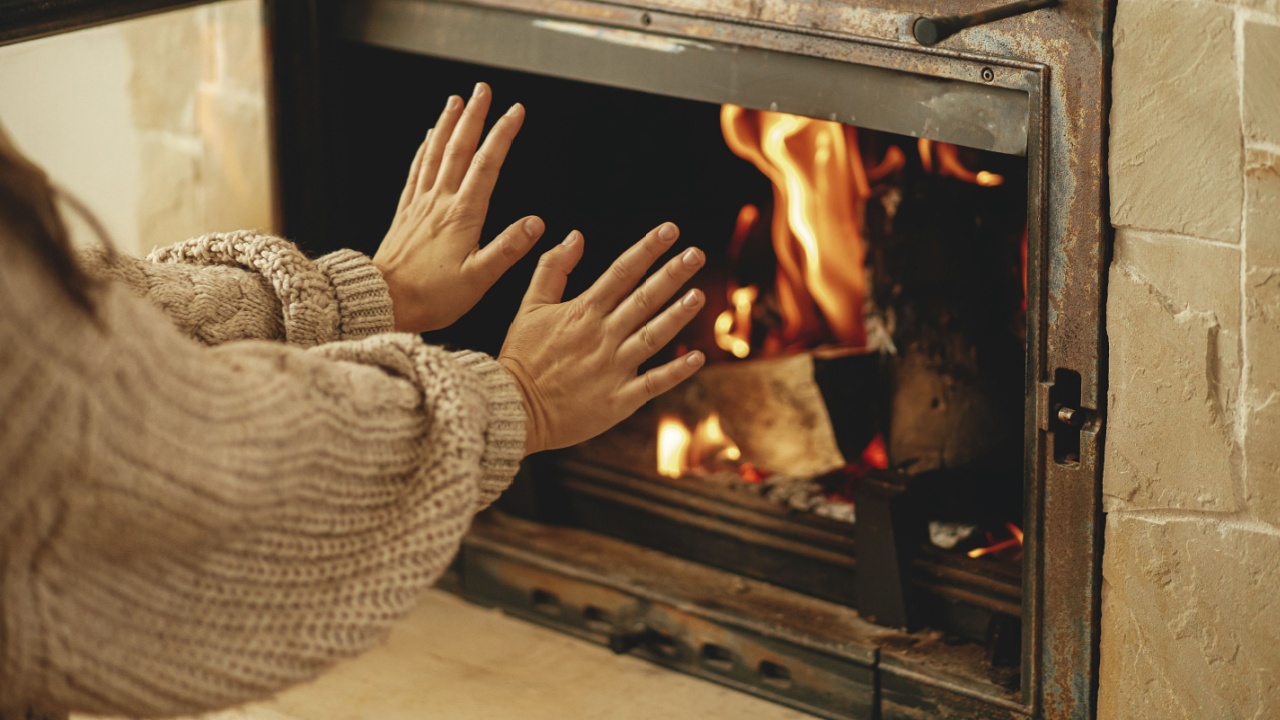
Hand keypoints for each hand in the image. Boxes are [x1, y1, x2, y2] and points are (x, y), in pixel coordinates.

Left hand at [374, 82, 542, 332]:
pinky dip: (425, 149)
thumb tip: (536, 223)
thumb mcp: (479, 279)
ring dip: (448, 124)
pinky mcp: (406, 213)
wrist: (383, 301)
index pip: (487, 164)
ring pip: (435, 153)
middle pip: (459, 148)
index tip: (516, 110)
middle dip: (474, 116)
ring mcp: (420, 205)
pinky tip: (429, 138)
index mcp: (462, 215)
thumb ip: (508, 249)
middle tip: (483, 89)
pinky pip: (416, 171)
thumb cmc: (431, 296)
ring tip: (456, 100)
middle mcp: (439, 202)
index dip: (503, 134)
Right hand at [498, 222, 706, 453]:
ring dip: (676, 316)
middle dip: (672, 274)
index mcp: (582, 311)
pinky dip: (676, 372)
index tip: (671, 229)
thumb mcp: (529, 306)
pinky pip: (653, 383)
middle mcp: (601, 336)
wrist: (513, 408)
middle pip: (643, 299)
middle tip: (697, 253)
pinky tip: (698, 358)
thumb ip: (551, 269)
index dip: (648, 249)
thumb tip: (575, 236)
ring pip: (651, 336)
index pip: (621, 272)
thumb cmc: (521, 357)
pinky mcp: (618, 399)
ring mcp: (612, 368)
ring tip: (699, 295)